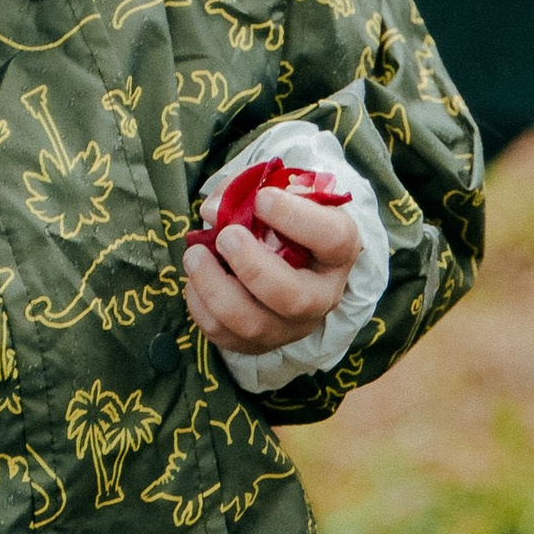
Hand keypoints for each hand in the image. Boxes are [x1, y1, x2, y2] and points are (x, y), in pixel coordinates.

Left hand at [185, 181, 360, 360]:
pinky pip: (225, 335)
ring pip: (253, 324)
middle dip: (252, 267)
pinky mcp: (259, 343)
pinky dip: (200, 305)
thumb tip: (212, 210)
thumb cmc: (283, 221)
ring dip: (215, 288)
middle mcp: (322, 296)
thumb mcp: (279, 195)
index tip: (262, 198)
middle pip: (294, 297)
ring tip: (195, 254)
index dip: (296, 218)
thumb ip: (247, 190)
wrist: (283, 258)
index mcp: (338, 252)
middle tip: (226, 236)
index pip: (332, 239)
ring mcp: (291, 326)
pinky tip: (196, 279)